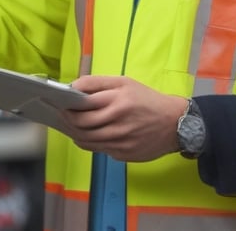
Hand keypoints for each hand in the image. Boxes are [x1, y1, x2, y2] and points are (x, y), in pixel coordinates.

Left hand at [61, 76, 187, 161]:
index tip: (59, 101)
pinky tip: (85, 135)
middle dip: (67, 119)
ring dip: (74, 133)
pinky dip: (87, 142)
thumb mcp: (125, 83)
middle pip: (80, 124)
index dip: (67, 104)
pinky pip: (98, 149)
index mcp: (118, 100)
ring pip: (86, 140)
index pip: (82, 103)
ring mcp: (121, 140)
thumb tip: (73, 88)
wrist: (177, 123)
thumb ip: (98, 83)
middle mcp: (118, 121)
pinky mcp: (124, 154)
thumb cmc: (148, 100)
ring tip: (70, 125)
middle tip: (61, 115)